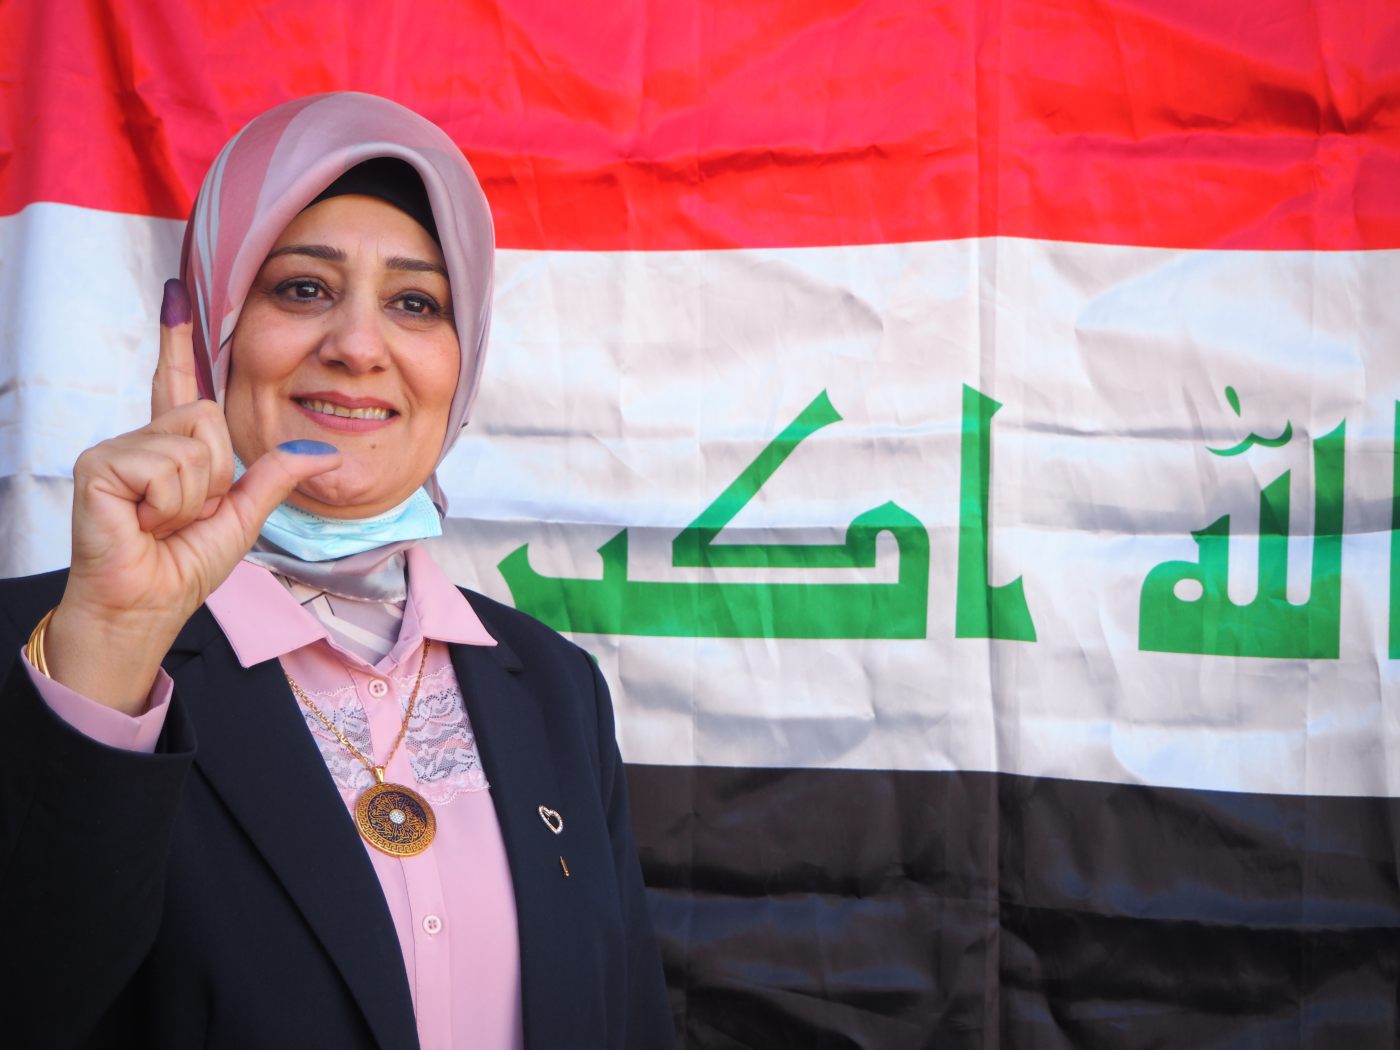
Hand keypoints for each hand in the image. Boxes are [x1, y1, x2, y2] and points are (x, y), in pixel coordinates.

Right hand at [42, 279, 341, 712]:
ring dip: (193, 496)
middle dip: (215, 475)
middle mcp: (142, 441)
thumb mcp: (244, 516)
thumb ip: (275, 477)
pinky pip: (166, 466)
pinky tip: (144, 522)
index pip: (179, 385)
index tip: (177, 295)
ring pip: (192, 445)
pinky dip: (170, 503)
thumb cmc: (182, 567)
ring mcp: (117, 450)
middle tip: (185, 514)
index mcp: (172, 450)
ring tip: (162, 522)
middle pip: (208, 417)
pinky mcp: (99, 465)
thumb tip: (324, 452)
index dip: (178, 343)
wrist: (146, 605)